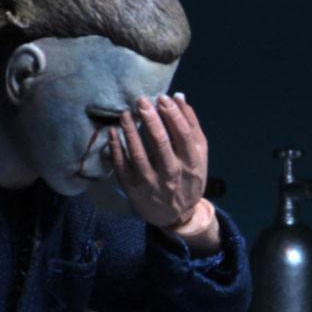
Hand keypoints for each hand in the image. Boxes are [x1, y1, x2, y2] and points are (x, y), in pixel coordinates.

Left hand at [108, 92, 208, 229]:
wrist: (178, 215)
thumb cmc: (189, 178)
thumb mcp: (199, 155)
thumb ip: (191, 126)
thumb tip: (179, 97)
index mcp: (192, 164)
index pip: (183, 135)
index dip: (173, 114)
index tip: (162, 98)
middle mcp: (173, 174)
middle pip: (161, 143)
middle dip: (150, 119)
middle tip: (141, 100)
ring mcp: (152, 183)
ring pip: (139, 155)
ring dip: (130, 131)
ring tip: (126, 113)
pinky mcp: (134, 189)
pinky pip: (122, 167)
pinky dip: (116, 149)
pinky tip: (113, 132)